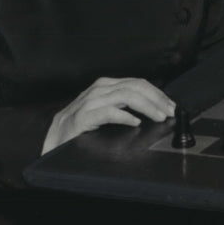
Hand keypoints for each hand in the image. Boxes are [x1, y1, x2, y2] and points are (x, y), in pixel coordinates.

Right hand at [42, 77, 174, 153]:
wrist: (52, 140)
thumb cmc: (81, 127)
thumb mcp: (105, 111)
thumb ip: (124, 106)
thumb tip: (152, 109)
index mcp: (107, 85)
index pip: (139, 83)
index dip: (157, 94)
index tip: (171, 105)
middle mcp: (100, 89)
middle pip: (137, 87)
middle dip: (157, 99)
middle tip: (170, 111)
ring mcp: (90, 101)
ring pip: (127, 96)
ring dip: (147, 107)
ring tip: (159, 116)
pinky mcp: (83, 117)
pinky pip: (109, 112)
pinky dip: (125, 116)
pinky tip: (135, 123)